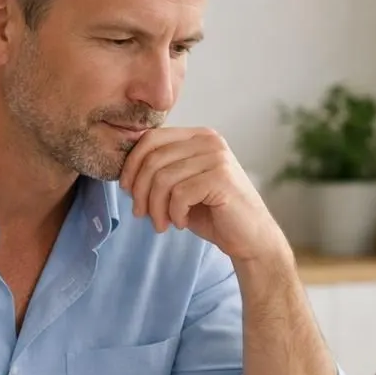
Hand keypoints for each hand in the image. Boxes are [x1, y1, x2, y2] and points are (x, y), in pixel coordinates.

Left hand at [119, 127, 289, 264]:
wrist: (250, 238)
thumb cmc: (213, 213)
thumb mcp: (181, 186)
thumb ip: (161, 170)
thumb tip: (125, 171)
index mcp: (198, 136)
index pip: (151, 138)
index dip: (132, 165)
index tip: (127, 190)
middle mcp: (209, 140)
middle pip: (153, 158)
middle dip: (140, 191)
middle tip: (141, 214)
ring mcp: (217, 157)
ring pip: (163, 178)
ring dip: (156, 207)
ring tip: (161, 224)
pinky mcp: (221, 178)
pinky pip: (179, 194)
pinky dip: (174, 213)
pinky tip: (182, 222)